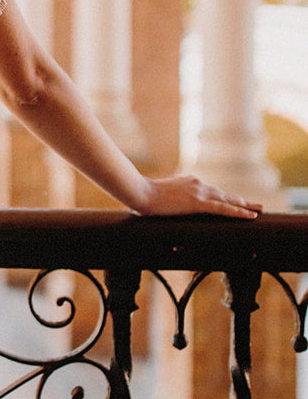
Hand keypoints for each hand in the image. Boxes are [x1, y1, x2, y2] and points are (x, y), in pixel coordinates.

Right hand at [137, 174, 260, 218]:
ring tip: (258, 210)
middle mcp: (197, 184)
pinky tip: (250, 216)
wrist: (140, 192)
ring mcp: (199, 192)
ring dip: (244, 205)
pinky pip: (224, 208)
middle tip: (255, 205)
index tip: (232, 200)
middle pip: (223, 193)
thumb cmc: (142, 195)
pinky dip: (239, 212)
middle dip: (240, 200)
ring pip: (227, 200)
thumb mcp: (159, 196)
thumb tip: (160, 209)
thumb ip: (167, 200)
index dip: (223, 197)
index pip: (210, 191)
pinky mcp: (198, 203)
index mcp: (188, 182)